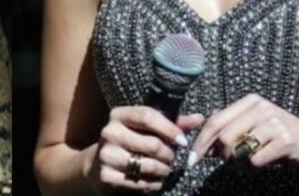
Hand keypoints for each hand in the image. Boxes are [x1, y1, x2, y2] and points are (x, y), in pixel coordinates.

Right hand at [84, 106, 203, 192]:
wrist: (99, 163)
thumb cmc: (130, 140)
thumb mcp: (146, 128)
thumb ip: (172, 122)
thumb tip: (199, 118)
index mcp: (119, 114)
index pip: (147, 116)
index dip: (169, 129)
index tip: (183, 141)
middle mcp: (109, 132)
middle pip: (151, 144)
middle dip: (169, 154)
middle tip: (173, 158)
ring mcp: (106, 154)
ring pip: (148, 165)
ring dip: (164, 170)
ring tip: (166, 169)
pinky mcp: (106, 175)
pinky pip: (140, 182)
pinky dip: (153, 183)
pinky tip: (155, 180)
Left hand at [189, 94, 298, 167]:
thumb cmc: (280, 137)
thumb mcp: (255, 126)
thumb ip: (231, 128)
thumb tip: (204, 142)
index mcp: (250, 101)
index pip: (215, 121)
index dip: (201, 142)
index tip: (192, 160)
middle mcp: (261, 108)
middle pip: (224, 136)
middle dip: (222, 155)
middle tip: (230, 162)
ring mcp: (274, 123)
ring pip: (238, 149)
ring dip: (238, 163)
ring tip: (248, 163)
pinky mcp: (285, 140)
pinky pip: (255, 160)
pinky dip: (253, 168)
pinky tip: (262, 164)